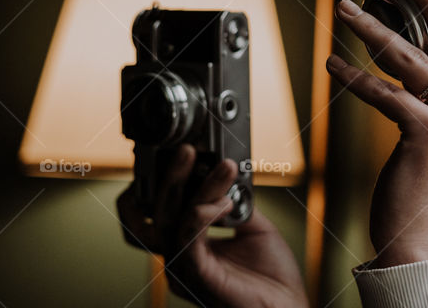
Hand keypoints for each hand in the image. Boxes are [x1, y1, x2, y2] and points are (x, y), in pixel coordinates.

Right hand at [116, 144, 308, 307]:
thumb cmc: (271, 278)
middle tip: (188, 150)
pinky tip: (224, 202)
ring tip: (223, 167)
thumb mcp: (252, 227)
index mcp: (188, 246)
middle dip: (170, 177)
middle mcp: (179, 258)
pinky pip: (187, 241)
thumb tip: (226, 172)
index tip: (184, 152)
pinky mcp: (197, 278)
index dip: (162, 182)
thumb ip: (235, 202)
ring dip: (197, 188)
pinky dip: (202, 215)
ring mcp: (184, 269)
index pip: (157, 211)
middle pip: (157, 213)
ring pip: (173, 221)